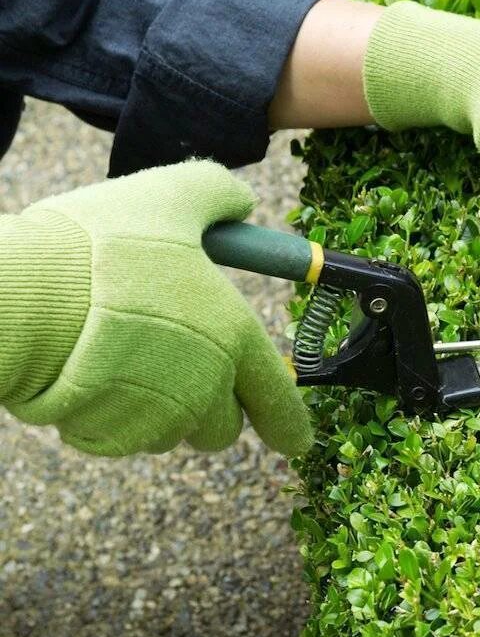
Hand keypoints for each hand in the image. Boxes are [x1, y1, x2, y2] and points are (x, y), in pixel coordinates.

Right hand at [0, 161, 311, 456]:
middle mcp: (205, 390)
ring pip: (170, 432)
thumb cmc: (102, 246)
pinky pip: (117, 434)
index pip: (280, 402)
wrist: (21, 297)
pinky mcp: (105, 436)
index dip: (289, 423)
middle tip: (175, 365)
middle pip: (222, 426)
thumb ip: (217, 196)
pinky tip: (85, 373)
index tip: (294, 441)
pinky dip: (108, 413)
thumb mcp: (173, 196)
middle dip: (209, 408)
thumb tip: (239, 203)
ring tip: (120, 356)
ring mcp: (155, 420)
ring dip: (156, 408)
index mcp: (235, 340)